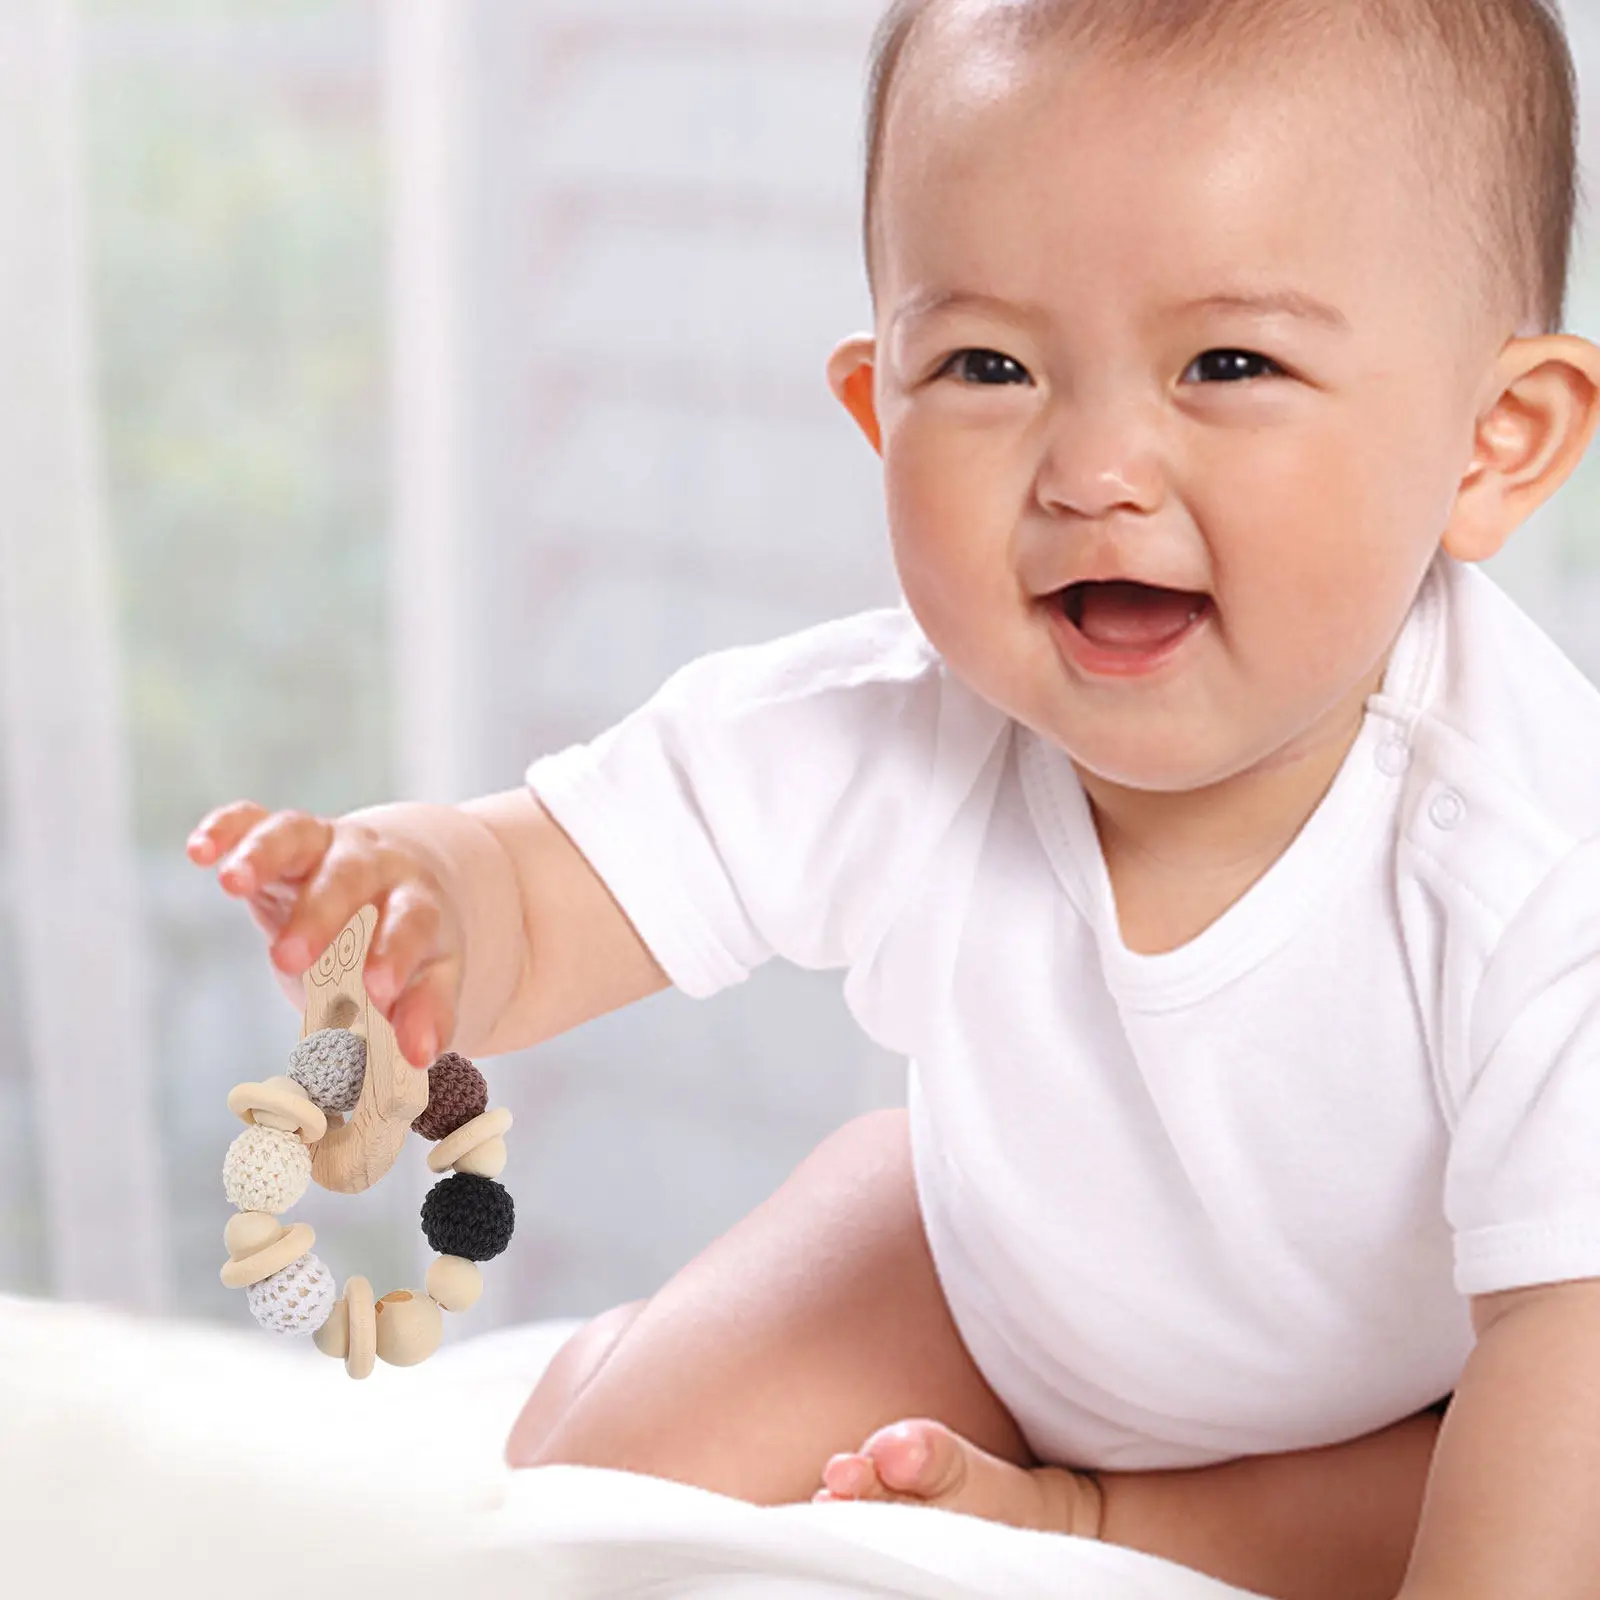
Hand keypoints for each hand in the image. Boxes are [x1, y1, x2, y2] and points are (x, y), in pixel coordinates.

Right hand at [187, 800, 463, 1067]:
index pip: (410, 920)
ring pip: (296, 835)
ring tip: (230, 882)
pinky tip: (199, 851)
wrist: (401, 879)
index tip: (379, 991)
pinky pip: (252, 821)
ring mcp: (324, 844)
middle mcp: (371, 863)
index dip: (396, 952)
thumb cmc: (412, 941)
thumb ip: (427, 1011)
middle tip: (292, 959)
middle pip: (347, 877)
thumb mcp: (432, 974)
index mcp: (415, 898)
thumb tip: (419, 1056)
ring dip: (263, 855)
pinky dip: (226, 829)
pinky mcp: (282, 838)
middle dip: (319, 915)